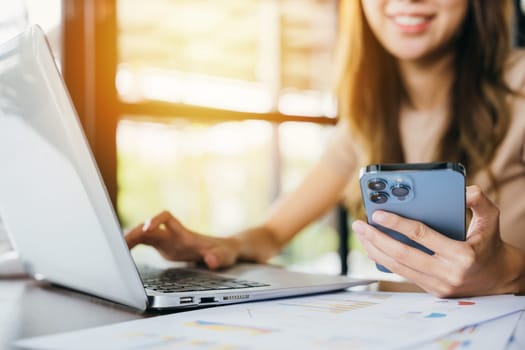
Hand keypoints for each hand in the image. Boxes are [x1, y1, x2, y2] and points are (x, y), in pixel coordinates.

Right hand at [125, 211, 239, 269]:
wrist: (223, 250)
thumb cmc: (224, 252)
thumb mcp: (224, 256)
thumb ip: (218, 258)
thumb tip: (212, 261)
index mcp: (184, 233)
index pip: (166, 217)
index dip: (155, 220)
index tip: (146, 228)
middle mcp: (173, 233)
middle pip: (148, 226)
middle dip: (133, 232)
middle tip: (119, 243)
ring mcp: (167, 239)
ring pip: (143, 233)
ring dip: (129, 239)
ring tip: (114, 249)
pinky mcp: (164, 246)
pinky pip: (143, 242)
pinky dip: (132, 245)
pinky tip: (122, 253)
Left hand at [352, 185, 523, 296]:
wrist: (499, 279)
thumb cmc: (490, 244)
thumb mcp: (492, 219)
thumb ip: (479, 201)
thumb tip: (464, 190)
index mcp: (461, 255)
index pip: (421, 236)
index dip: (396, 224)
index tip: (377, 213)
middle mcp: (447, 273)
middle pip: (402, 254)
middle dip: (376, 238)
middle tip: (359, 224)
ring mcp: (438, 285)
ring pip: (398, 267)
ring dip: (375, 250)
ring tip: (361, 234)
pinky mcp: (431, 290)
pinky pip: (402, 273)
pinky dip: (384, 260)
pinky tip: (372, 248)